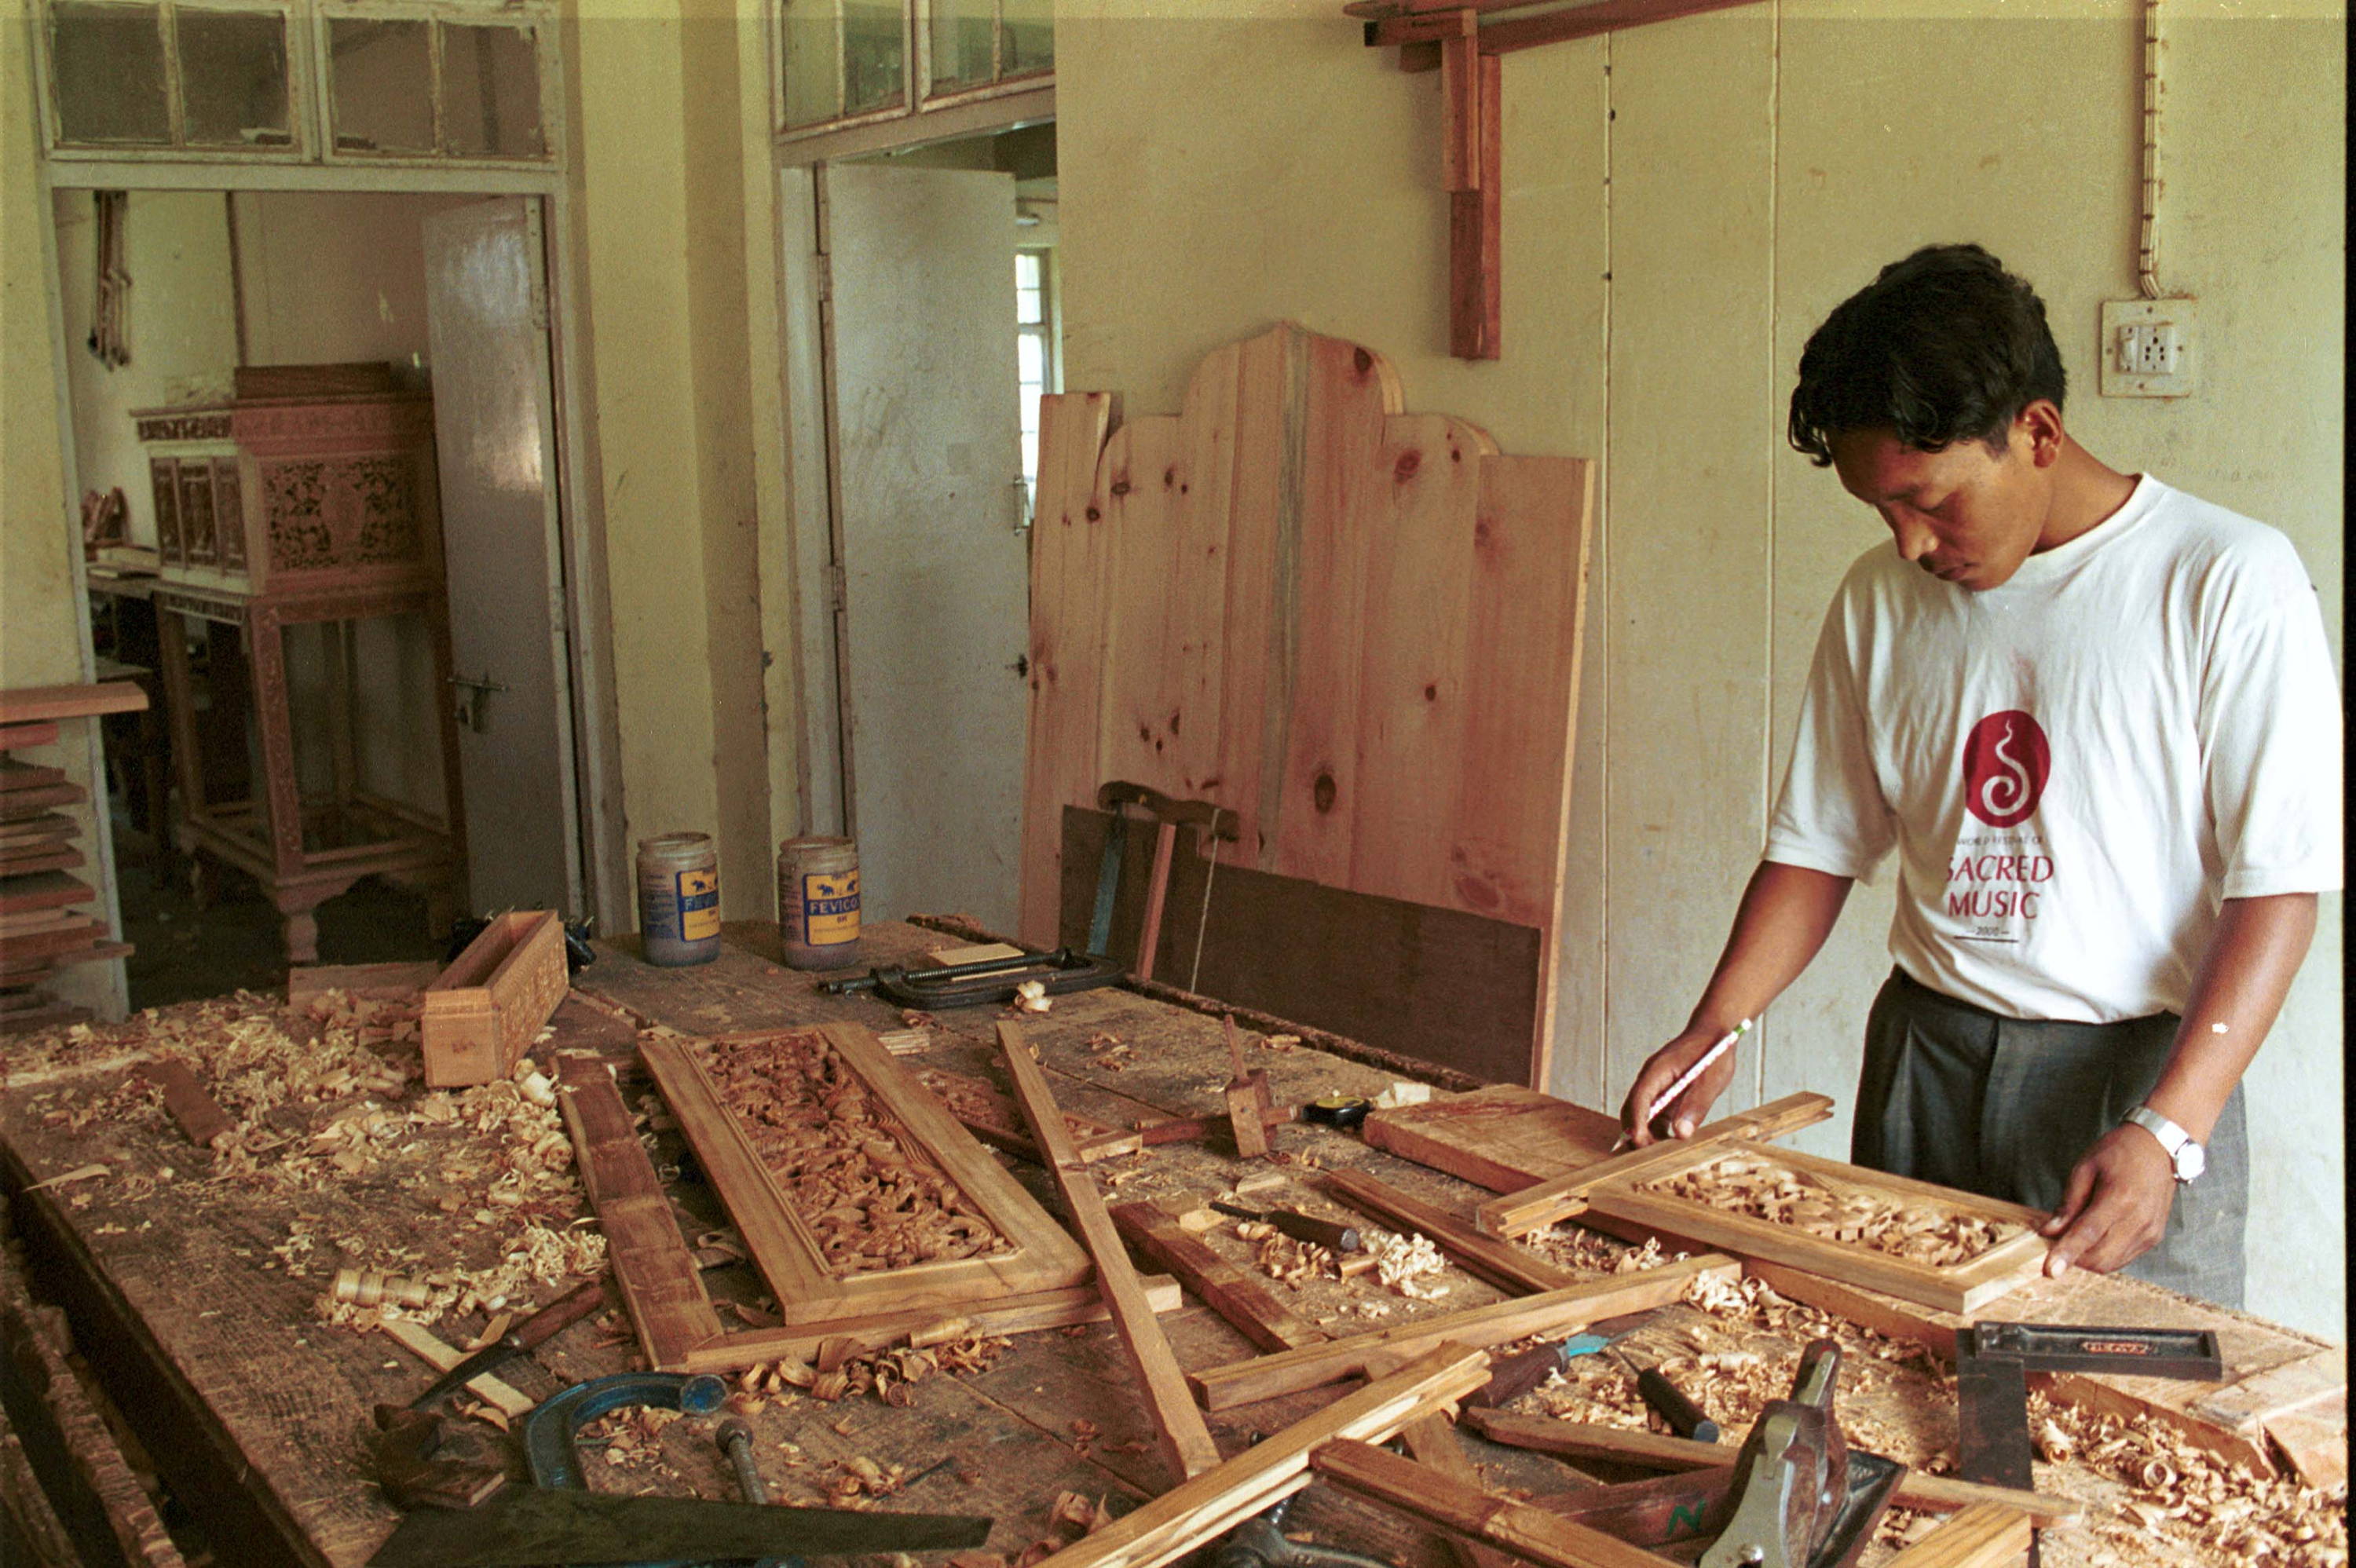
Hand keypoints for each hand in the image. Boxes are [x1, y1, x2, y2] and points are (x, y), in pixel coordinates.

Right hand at [1619, 1029, 1742, 1147]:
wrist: (1716, 1032)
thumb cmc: (1714, 1052)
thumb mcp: (1711, 1080)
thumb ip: (1696, 1106)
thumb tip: (1680, 1134)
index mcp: (1657, 1071)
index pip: (1639, 1100)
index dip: (1636, 1123)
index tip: (1640, 1144)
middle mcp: (1651, 1079)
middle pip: (1633, 1110)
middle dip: (1636, 1134)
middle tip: (1648, 1158)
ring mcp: (1656, 1086)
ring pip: (1641, 1115)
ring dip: (1646, 1134)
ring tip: (1660, 1155)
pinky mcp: (1665, 1093)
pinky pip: (1655, 1115)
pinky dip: (1658, 1130)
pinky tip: (1670, 1143)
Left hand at [2040, 1124, 2178, 1277]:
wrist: (2157, 1148)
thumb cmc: (2118, 1153)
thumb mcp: (2084, 1168)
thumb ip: (2068, 1203)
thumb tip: (2049, 1231)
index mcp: (2119, 1199)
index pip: (2088, 1234)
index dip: (2067, 1254)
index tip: (2050, 1271)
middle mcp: (2138, 1220)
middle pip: (2100, 1257)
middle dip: (2074, 1259)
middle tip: (2055, 1245)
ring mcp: (2149, 1231)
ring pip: (2112, 1263)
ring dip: (2088, 1259)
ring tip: (2074, 1239)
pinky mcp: (2153, 1237)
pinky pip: (2123, 1258)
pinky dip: (2104, 1255)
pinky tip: (2094, 1239)